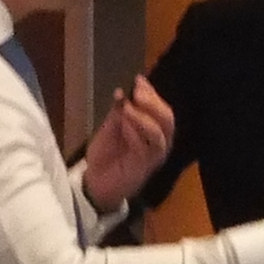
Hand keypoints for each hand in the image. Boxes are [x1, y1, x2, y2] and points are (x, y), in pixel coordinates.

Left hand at [81, 79, 176, 209]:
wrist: (95, 183)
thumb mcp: (110, 128)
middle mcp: (158, 143)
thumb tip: (123, 92)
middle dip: (153, 103)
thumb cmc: (106, 155)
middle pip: (168, 120)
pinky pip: (146, 149)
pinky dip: (136, 134)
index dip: (152, 93)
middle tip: (137, 92)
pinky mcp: (143, 169)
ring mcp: (152, 157)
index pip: (161, 109)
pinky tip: (124, 125)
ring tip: (128, 107)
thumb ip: (119, 112)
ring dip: (144, 117)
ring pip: (161, 135)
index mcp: (153, 131)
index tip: (138, 79)